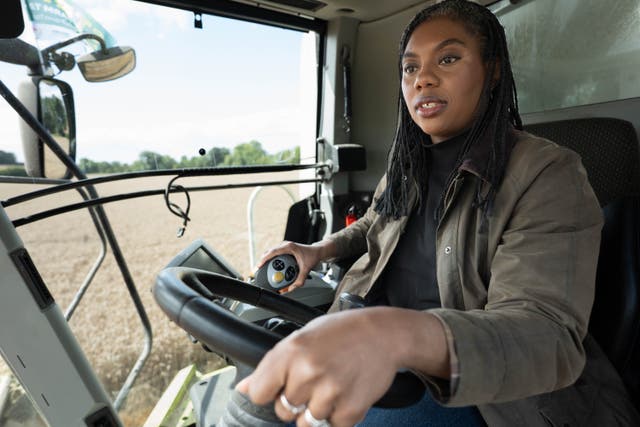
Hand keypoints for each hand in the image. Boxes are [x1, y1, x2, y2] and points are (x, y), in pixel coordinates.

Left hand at [235, 307, 448, 426]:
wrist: (384, 334)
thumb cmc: (342, 332)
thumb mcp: (302, 337)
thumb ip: (272, 365)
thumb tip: (244, 389)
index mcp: (292, 351)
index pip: (259, 393)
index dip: (268, 392)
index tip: (278, 388)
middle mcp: (308, 372)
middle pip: (282, 411)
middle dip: (295, 401)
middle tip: (315, 380)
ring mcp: (330, 393)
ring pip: (306, 423)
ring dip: (316, 410)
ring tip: (331, 385)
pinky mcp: (351, 410)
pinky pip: (332, 426)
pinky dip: (338, 415)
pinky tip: (345, 392)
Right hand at [258, 240, 335, 290]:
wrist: (317, 251)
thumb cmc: (312, 256)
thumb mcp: (306, 269)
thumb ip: (299, 280)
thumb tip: (291, 288)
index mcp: (289, 247)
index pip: (273, 252)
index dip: (264, 259)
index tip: (259, 265)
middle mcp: (285, 245)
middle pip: (269, 252)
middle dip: (262, 261)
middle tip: (258, 270)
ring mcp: (284, 246)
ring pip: (271, 252)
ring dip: (266, 260)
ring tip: (262, 270)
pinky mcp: (285, 249)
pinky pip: (275, 254)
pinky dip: (271, 260)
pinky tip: (270, 267)